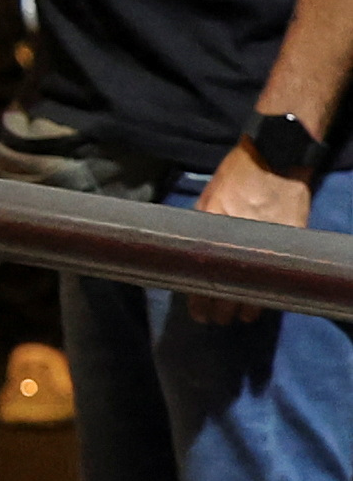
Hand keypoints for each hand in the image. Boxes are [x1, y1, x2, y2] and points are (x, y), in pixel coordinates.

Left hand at [194, 143, 316, 320]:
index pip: (201, 279)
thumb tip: (193, 254)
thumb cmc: (235, 178)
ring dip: (245, 307)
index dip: (198, 301)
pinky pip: (276, 277)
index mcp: (210, 230)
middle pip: (226, 291)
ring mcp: (266, 244)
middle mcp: (237, 241)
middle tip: (214, 319)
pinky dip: (268, 291)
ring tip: (239, 316)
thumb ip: (202, 229)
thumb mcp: (208, 202)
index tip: (198, 313)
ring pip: (255, 290)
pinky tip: (262, 302)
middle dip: (219, 310)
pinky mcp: (289, 243)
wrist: (273, 160)